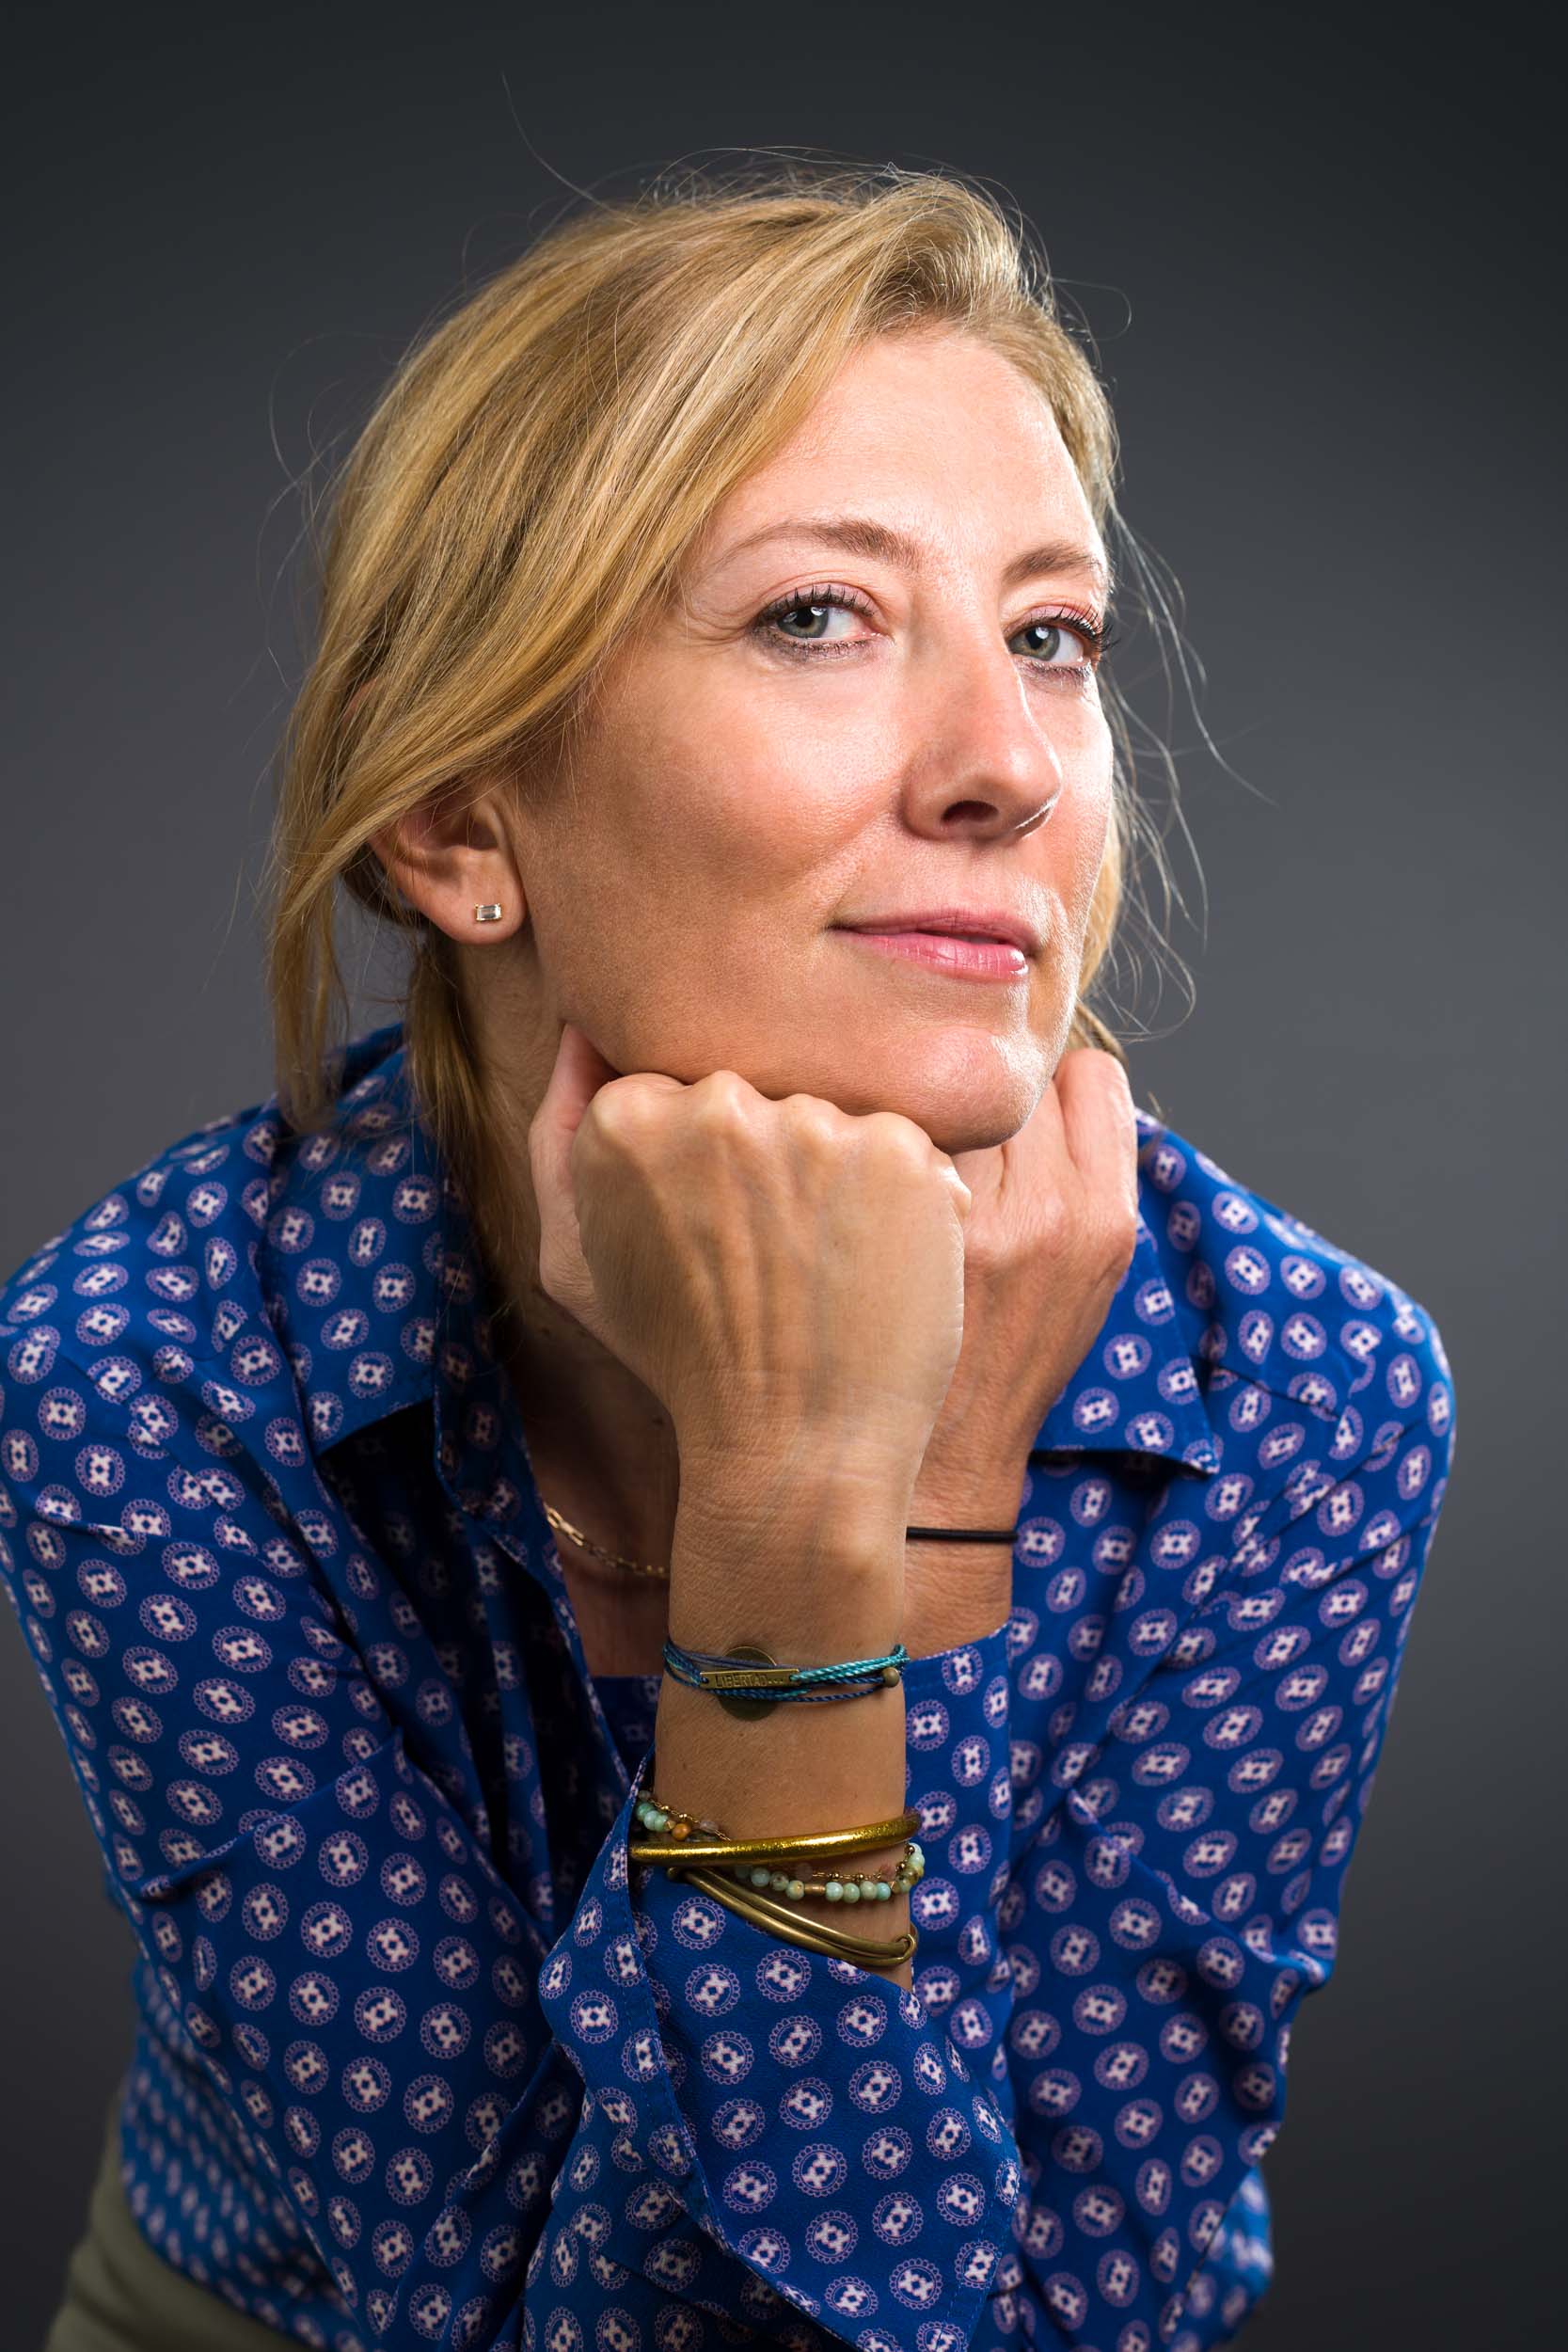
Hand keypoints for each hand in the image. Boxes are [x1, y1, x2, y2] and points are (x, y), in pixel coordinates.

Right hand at [528, 1022, 974, 1498]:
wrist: (793, 1448)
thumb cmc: (680, 1359)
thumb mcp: (572, 1260)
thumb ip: (558, 1131)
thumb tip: (582, 1030)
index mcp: (628, 1115)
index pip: (684, 1084)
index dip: (707, 1158)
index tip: (714, 1225)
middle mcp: (718, 1104)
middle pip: (762, 1090)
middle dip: (774, 1158)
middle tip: (774, 1256)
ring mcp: (816, 1123)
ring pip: (836, 1114)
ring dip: (839, 1175)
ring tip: (826, 1265)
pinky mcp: (903, 1150)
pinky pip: (907, 1143)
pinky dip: (903, 1199)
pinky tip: (877, 1264)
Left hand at [905, 1048, 1139, 1642]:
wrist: (934, 1463)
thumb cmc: (1008, 1354)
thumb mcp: (1087, 1277)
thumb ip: (1080, 1174)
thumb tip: (1045, 1076)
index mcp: (1106, 1220)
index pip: (1090, 1075)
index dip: (1052, 1091)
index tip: (1024, 1125)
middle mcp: (1043, 1212)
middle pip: (1008, 1080)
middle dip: (980, 1100)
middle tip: (950, 1147)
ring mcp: (959, 1220)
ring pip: (938, 1093)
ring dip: (917, 1112)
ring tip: (896, 1168)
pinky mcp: (887, 1233)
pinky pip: (881, 1130)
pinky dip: (866, 1144)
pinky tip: (855, 1187)